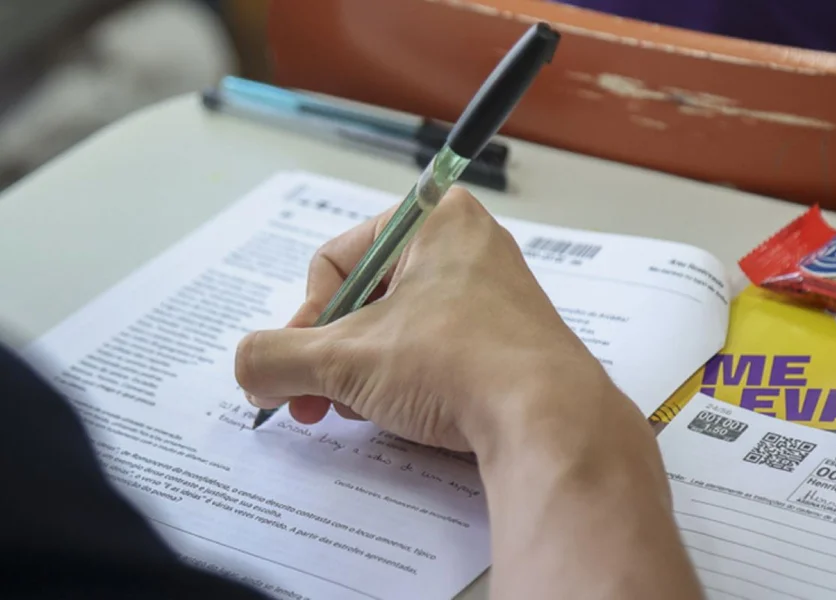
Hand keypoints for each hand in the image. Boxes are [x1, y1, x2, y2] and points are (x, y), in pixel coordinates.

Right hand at [234, 188, 626, 453]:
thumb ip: (277, 357)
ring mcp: (493, 294)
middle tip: (313, 401)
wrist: (549, 419)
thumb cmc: (455, 362)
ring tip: (361, 411)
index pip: (337, 261)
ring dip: (365, 373)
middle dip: (332, 355)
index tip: (298, 369)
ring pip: (399, 328)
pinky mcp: (508, 338)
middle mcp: (467, 245)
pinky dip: (408, 380)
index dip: (306, 320)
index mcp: (434, 218)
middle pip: (366, 298)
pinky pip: (438, 349)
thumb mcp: (347, 360)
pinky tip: (402, 413)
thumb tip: (247, 368)